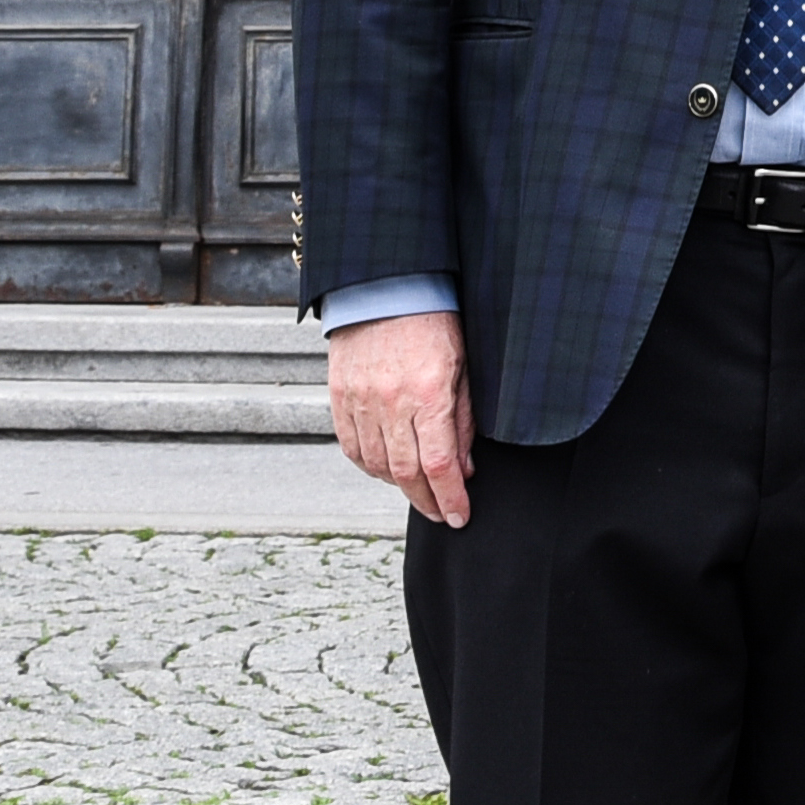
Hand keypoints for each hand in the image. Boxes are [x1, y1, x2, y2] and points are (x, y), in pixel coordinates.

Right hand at [329, 310, 474, 527]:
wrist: (386, 288)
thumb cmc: (435, 322)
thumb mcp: (464, 367)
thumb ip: (463, 419)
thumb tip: (464, 468)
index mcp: (428, 394)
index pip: (439, 464)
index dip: (450, 497)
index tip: (460, 516)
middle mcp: (390, 403)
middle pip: (406, 473)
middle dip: (427, 502)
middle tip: (443, 514)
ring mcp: (360, 402)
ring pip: (376, 465)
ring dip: (399, 486)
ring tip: (420, 491)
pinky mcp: (340, 398)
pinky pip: (352, 447)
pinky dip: (370, 467)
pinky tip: (387, 470)